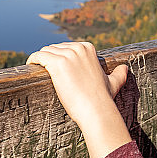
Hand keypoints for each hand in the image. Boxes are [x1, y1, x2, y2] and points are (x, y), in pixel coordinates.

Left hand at [27, 41, 131, 157]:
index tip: (55, 66)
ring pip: (46, 51)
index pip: (66, 47)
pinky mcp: (57, 64)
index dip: (59, 56)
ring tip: (36, 68)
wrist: (96, 110)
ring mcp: (67, 55)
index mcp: (88, 48)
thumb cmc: (103, 99)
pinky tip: (31, 65)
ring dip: (40, 59)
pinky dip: (33, 59)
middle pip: (55, 48)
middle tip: (43, 69)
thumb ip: (119, 73)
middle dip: (49, 57)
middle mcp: (77, 49)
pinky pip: (39, 56)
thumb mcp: (114, 82)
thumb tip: (125, 68)